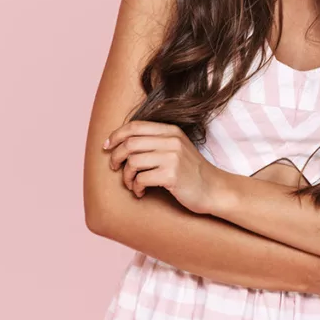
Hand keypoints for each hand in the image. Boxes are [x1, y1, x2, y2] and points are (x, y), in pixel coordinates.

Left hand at [103, 119, 220, 214]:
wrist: (213, 189)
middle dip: (116, 157)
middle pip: (130, 143)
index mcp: (170, 131)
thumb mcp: (176, 148)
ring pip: (133, 162)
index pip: (134, 126)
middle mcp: (171, 140)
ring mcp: (172, 157)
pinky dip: (136, 187)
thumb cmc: (190, 172)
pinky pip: (141, 179)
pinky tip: (141, 192)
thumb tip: (121, 143)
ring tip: (131, 184)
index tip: (106, 147)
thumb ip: (155, 141)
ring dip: (126, 176)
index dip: (116, 136)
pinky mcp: (172, 175)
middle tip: (115, 168)